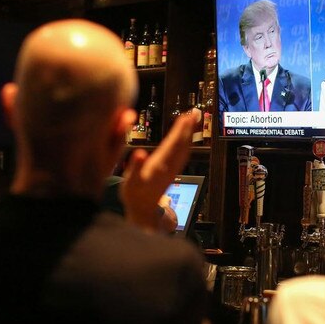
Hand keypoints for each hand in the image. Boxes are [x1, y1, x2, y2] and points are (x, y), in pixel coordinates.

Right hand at [120, 113, 195, 230]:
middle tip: (193, 112)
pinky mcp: (172, 171)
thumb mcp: (131, 182)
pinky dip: (185, 143)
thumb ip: (136, 166)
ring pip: (184, 149)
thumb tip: (140, 153)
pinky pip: (182, 154)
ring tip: (191, 120)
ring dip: (188, 134)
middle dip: (187, 128)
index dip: (179, 130)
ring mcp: (172, 169)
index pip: (172, 144)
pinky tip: (186, 137)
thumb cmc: (134, 194)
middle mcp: (169, 166)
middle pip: (181, 144)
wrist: (143, 210)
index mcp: (159, 165)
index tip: (185, 116)